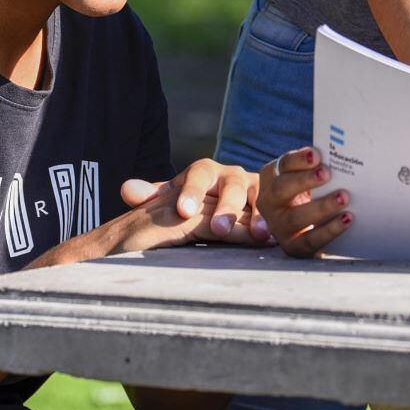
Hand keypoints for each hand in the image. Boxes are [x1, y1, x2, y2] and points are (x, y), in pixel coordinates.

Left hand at [120, 158, 268, 243]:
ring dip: (259, 215)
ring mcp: (257, 188)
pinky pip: (281, 209)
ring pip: (259, 196)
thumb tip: (127, 189)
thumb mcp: (173, 198)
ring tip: (259, 235)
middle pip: (232, 185)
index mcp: (205, 171)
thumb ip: (153, 194)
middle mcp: (233, 175)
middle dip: (226, 207)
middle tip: (218, 229)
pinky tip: (280, 237)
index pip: (197, 175)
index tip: (183, 211)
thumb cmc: (194, 202)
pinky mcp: (277, 203)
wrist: (227, 202)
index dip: (191, 191)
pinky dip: (280, 221)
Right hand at [256, 147, 351, 257]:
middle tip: (327, 173)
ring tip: (344, 197)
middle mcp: (269, 202)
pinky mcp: (293, 247)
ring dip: (321, 207)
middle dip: (304, 180)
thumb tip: (339, 156)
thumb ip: (316, 166)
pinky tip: (347, 219)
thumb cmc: (310, 192)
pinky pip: (309, 241)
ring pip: (295, 217)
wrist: (304, 227)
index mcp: (272, 177)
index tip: (316, 155)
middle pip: (281, 189)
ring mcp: (278, 226)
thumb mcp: (307, 176)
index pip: (283, 165)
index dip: (298, 160)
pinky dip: (329, 230)